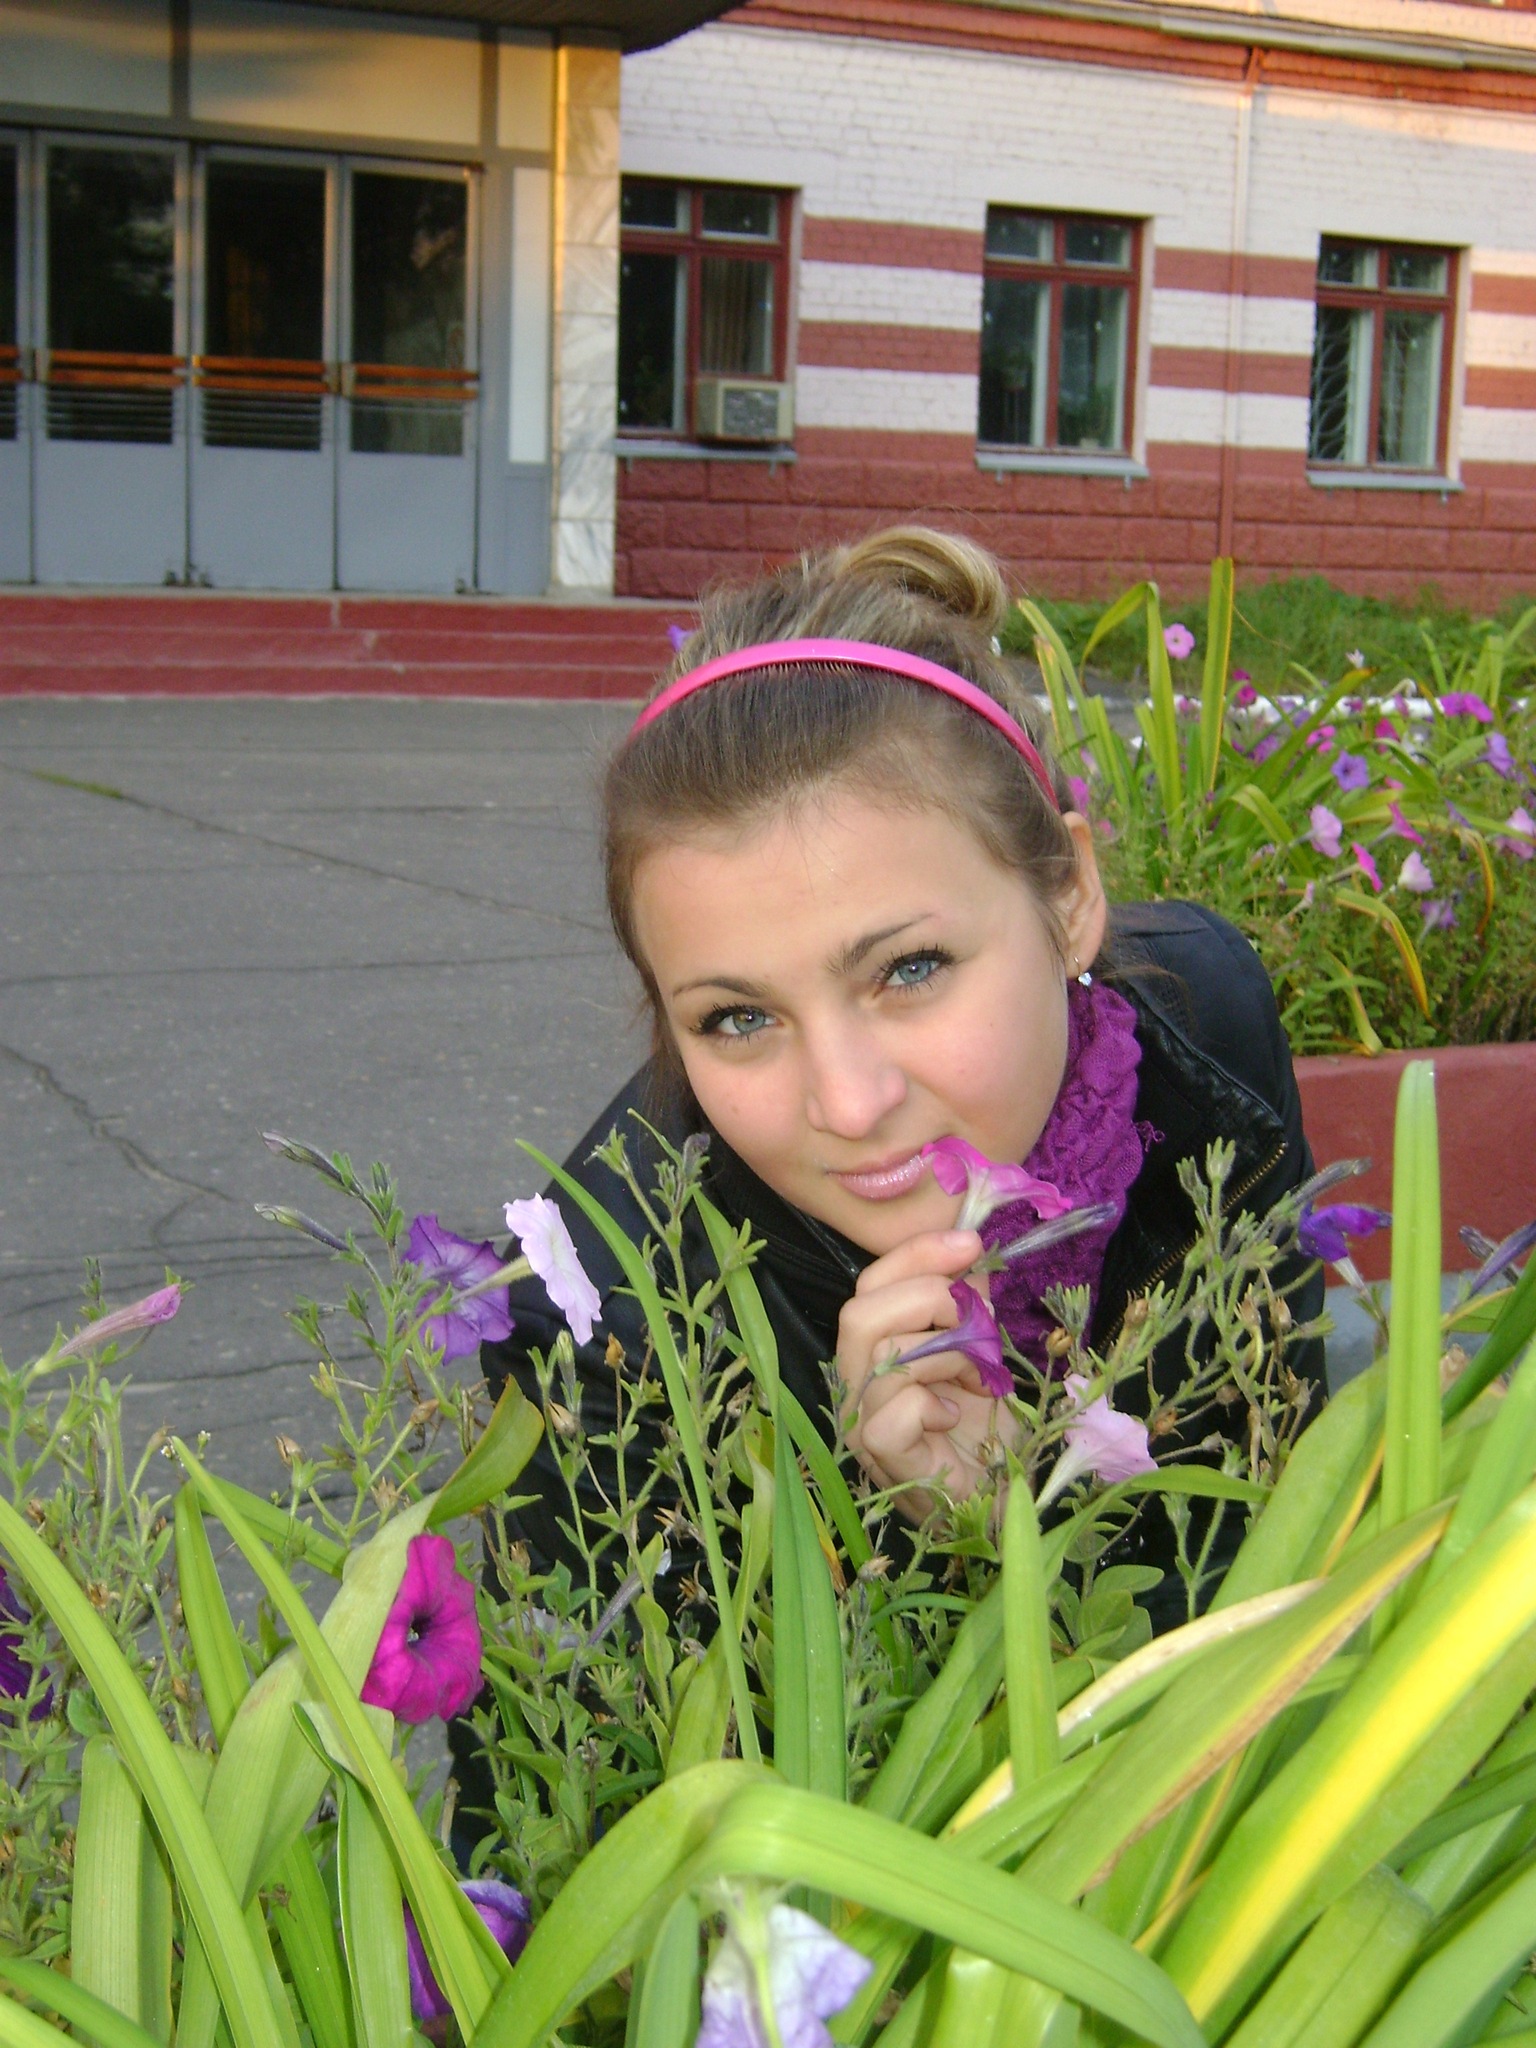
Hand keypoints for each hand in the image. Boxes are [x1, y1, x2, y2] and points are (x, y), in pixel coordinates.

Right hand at [837, 1228, 1016, 1520]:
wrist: (1001, 1496)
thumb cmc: (985, 1427)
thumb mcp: (982, 1349)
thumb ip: (968, 1302)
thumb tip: (968, 1252)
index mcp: (873, 1349)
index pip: (870, 1284)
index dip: (917, 1254)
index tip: (971, 1243)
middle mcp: (855, 1382)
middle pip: (861, 1312)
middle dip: (931, 1300)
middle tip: (978, 1326)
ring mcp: (861, 1422)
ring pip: (885, 1355)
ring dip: (951, 1354)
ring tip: (980, 1379)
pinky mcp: (883, 1457)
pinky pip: (893, 1410)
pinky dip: (933, 1403)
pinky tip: (955, 1415)